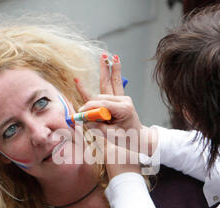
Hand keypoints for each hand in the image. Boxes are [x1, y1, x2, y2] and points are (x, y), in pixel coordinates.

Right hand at [74, 53, 143, 177]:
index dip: (90, 108)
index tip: (80, 113)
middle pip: (108, 85)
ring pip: (111, 82)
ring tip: (105, 55)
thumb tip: (84, 119)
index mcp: (124, 110)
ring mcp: (123, 99)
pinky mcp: (120, 99)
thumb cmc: (126, 138)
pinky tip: (112, 62)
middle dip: (103, 71)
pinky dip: (112, 74)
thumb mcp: (112, 136)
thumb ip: (98, 127)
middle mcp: (124, 101)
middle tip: (102, 56)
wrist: (138, 138)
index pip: (102, 104)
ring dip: (107, 69)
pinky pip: (113, 86)